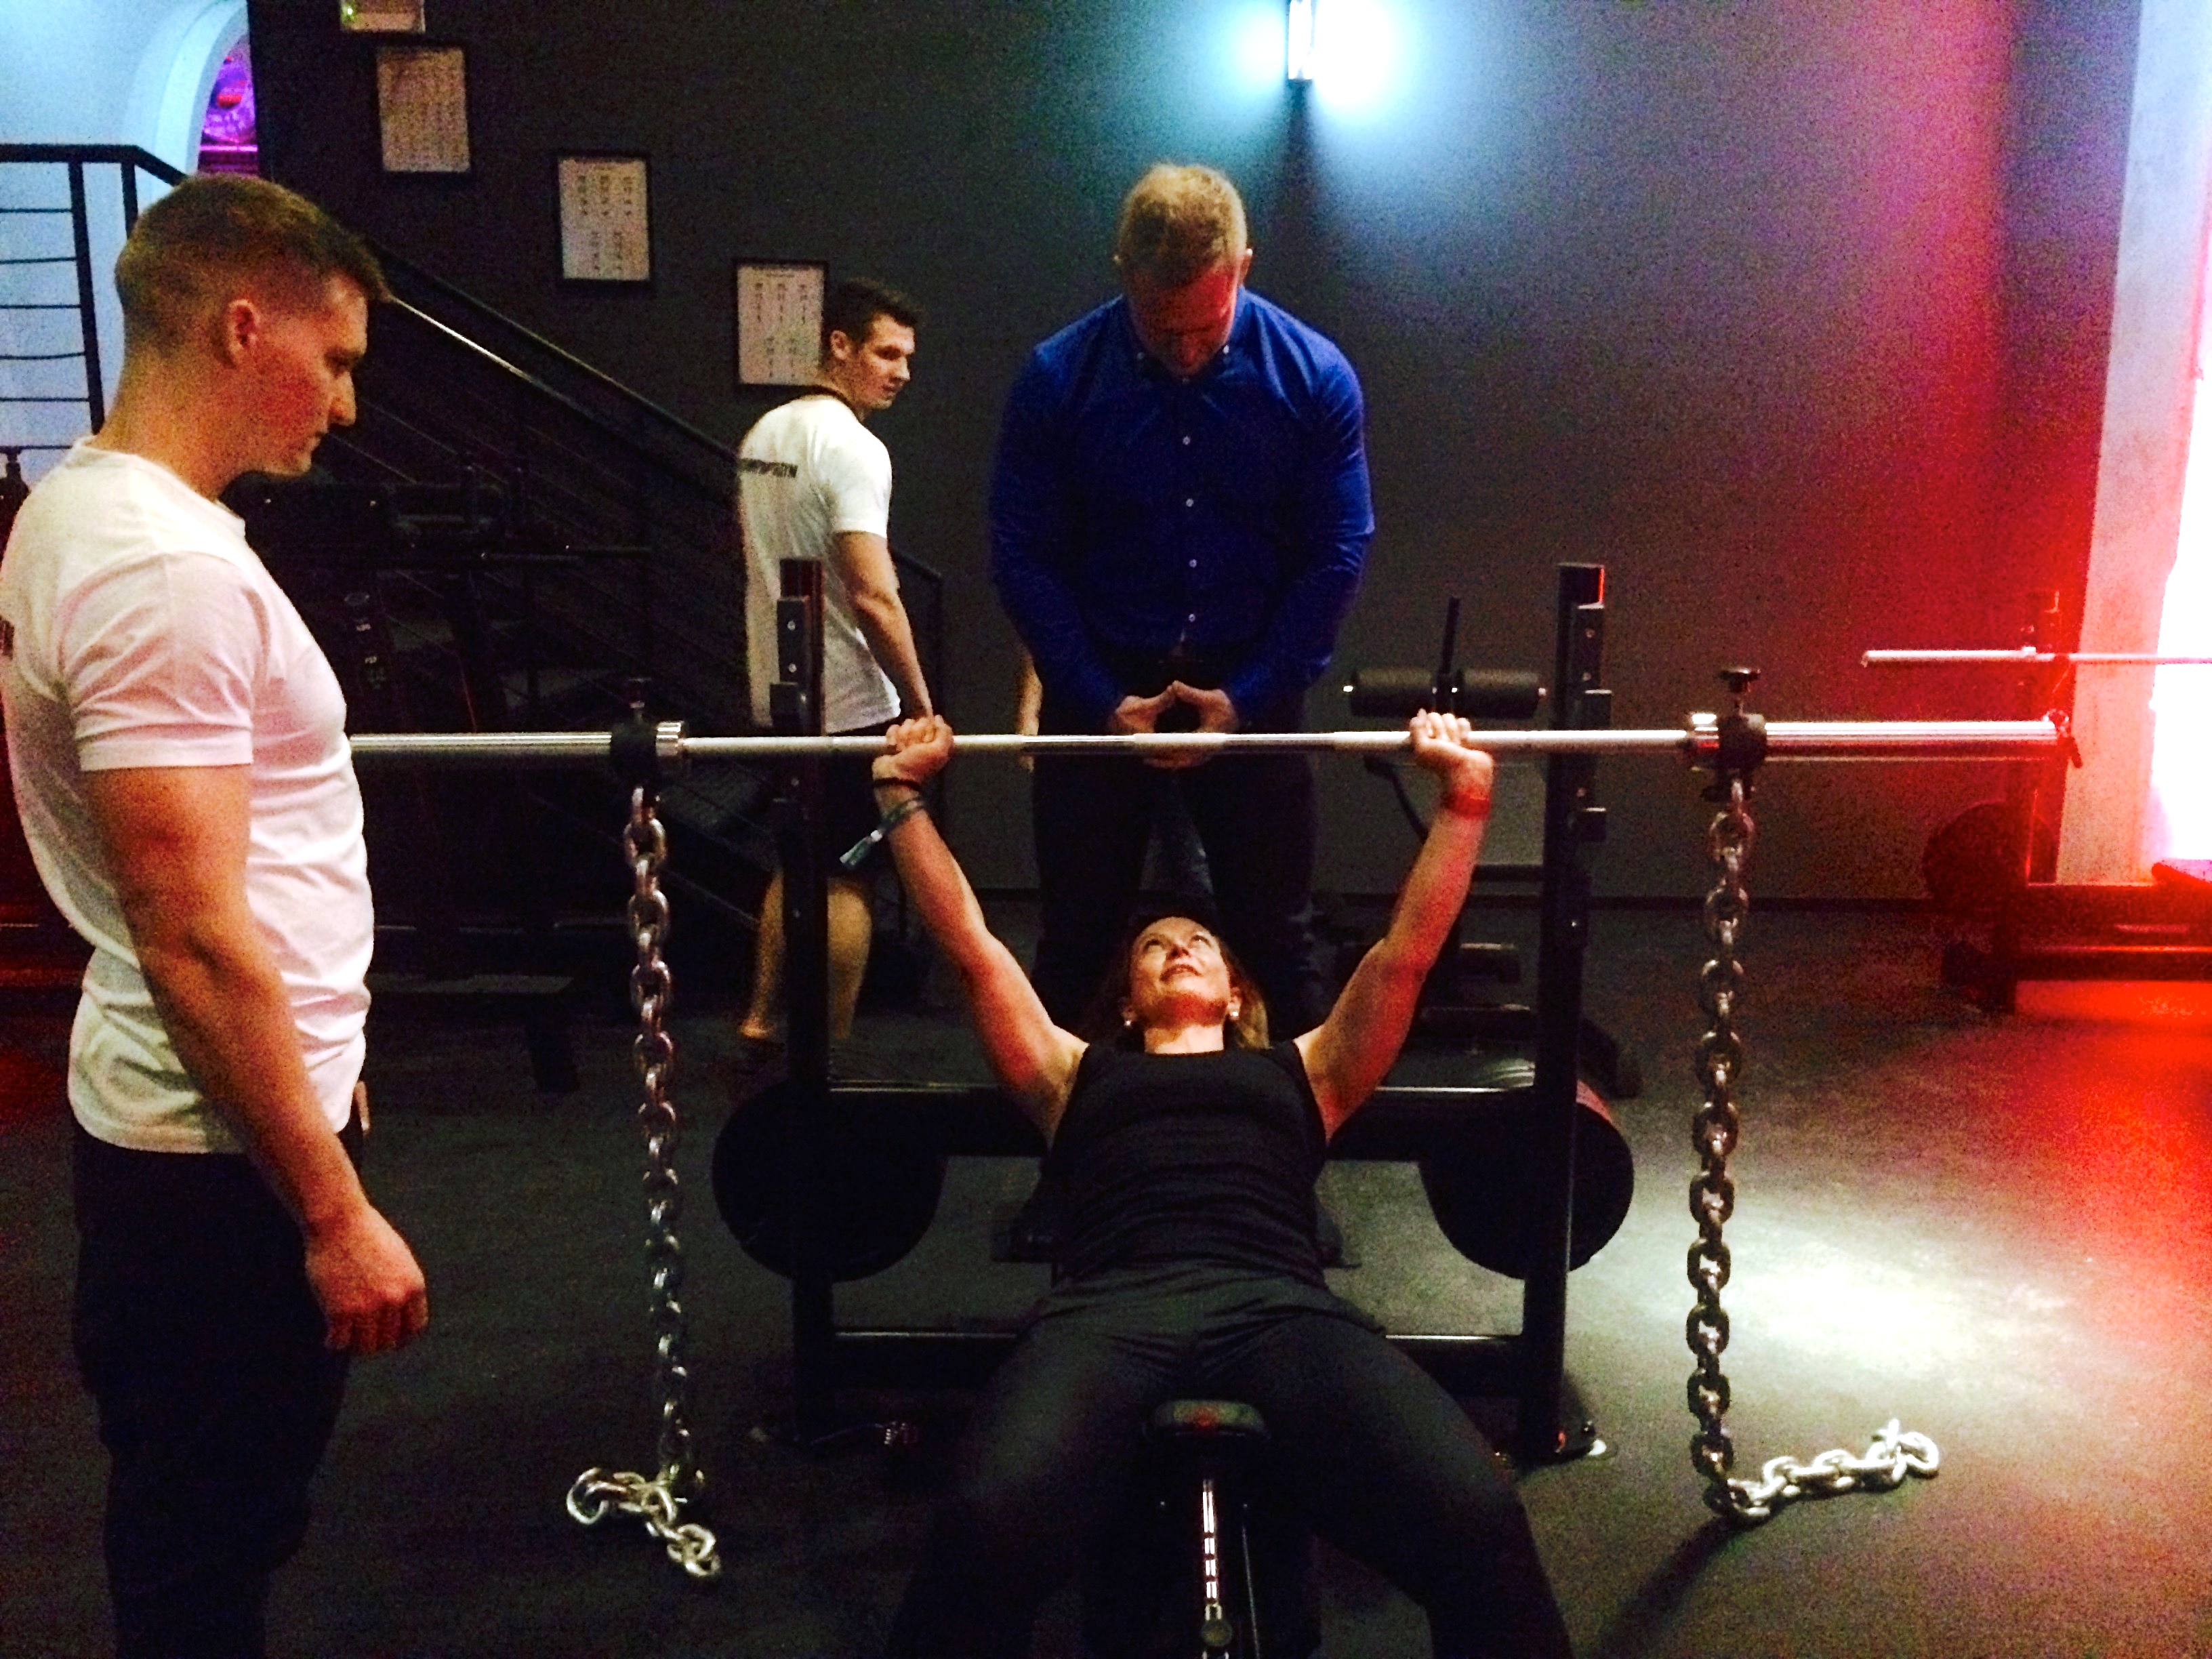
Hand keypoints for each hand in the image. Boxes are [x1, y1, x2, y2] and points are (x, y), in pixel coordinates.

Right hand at [305, 1202, 428, 1354]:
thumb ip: (401, 1287)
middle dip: (375, 1340)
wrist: (339, 1221)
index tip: (387, 1337)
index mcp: (413, 1287)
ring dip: (355, 1344)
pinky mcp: (340, 1312)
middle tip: (360, 1336)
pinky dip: (334, 1343)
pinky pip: (339, 1343)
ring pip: (365, 1347)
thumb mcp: (397, 1259)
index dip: (400, 1337)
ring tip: (346, 1337)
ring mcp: (367, 1308)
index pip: (414, 1328)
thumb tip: (399, 1317)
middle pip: (388, 1341)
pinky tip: (331, 1337)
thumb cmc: (366, 1235)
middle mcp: (394, 1300)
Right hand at [874, 714, 953, 787]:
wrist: (893, 776)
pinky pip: (894, 728)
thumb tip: (938, 718)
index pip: (936, 723)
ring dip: (903, 737)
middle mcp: (925, 739)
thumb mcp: (938, 752)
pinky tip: (894, 748)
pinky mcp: (895, 739)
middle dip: (916, 734)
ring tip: (902, 750)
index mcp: (937, 742)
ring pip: (907, 724)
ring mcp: (909, 739)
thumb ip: (944, 734)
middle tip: (913, 748)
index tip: (926, 740)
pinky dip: (893, 737)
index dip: (930, 729)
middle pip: (921, 722)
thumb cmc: (917, 765)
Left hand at [1111, 683, 1238, 770]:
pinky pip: (1184, 757)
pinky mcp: (1201, 750)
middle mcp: (1206, 749)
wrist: (1238, 709)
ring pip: (1182, 760)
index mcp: (1207, 739)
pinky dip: (1172, 756)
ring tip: (1148, 758)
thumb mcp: (1210, 697)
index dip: (1168, 752)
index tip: (1154, 753)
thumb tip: (1173, 685)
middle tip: (1146, 758)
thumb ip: (1190, 693)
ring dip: (1166, 759)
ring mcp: (1204, 751)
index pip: (1185, 749)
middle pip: (1181, 759)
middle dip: (1163, 759)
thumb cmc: (1225, 704)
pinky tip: (1159, 754)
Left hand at [1407, 711, 1492, 817]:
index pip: (1422, 720)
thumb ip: (1416, 729)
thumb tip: (1421, 712)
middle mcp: (1434, 737)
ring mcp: (1450, 736)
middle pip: (1436, 717)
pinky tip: (1464, 742)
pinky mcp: (1464, 736)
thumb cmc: (1444, 763)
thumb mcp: (1422, 748)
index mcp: (1422, 740)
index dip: (1427, 727)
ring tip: (1456, 746)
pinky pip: (1462, 722)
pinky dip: (1464, 730)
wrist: (1468, 771)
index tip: (1431, 738)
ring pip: (1450, 718)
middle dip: (1441, 730)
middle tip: (1445, 745)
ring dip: (1453, 732)